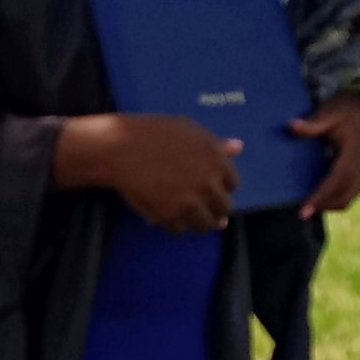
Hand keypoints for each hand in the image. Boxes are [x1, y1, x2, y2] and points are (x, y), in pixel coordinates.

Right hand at [60, 114, 239, 232]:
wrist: (120, 147)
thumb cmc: (154, 132)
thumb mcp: (189, 130)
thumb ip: (215, 144)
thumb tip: (238, 147)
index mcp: (216, 161)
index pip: (232, 184)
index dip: (221, 186)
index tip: (210, 187)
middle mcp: (208, 184)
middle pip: (223, 209)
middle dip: (214, 208)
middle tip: (199, 205)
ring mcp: (189, 202)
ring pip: (205, 225)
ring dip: (197, 221)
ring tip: (185, 214)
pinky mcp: (169, 216)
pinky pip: (180, 230)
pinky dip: (175, 224)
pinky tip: (167, 214)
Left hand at [292, 93, 359, 218]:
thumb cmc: (341, 111)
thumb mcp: (327, 112)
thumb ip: (311, 123)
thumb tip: (291, 125)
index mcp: (356, 150)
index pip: (337, 179)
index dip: (321, 196)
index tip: (304, 209)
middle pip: (344, 195)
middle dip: (323, 206)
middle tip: (301, 213)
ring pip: (348, 199)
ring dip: (329, 205)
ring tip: (309, 207)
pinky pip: (351, 195)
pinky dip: (336, 200)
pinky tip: (320, 198)